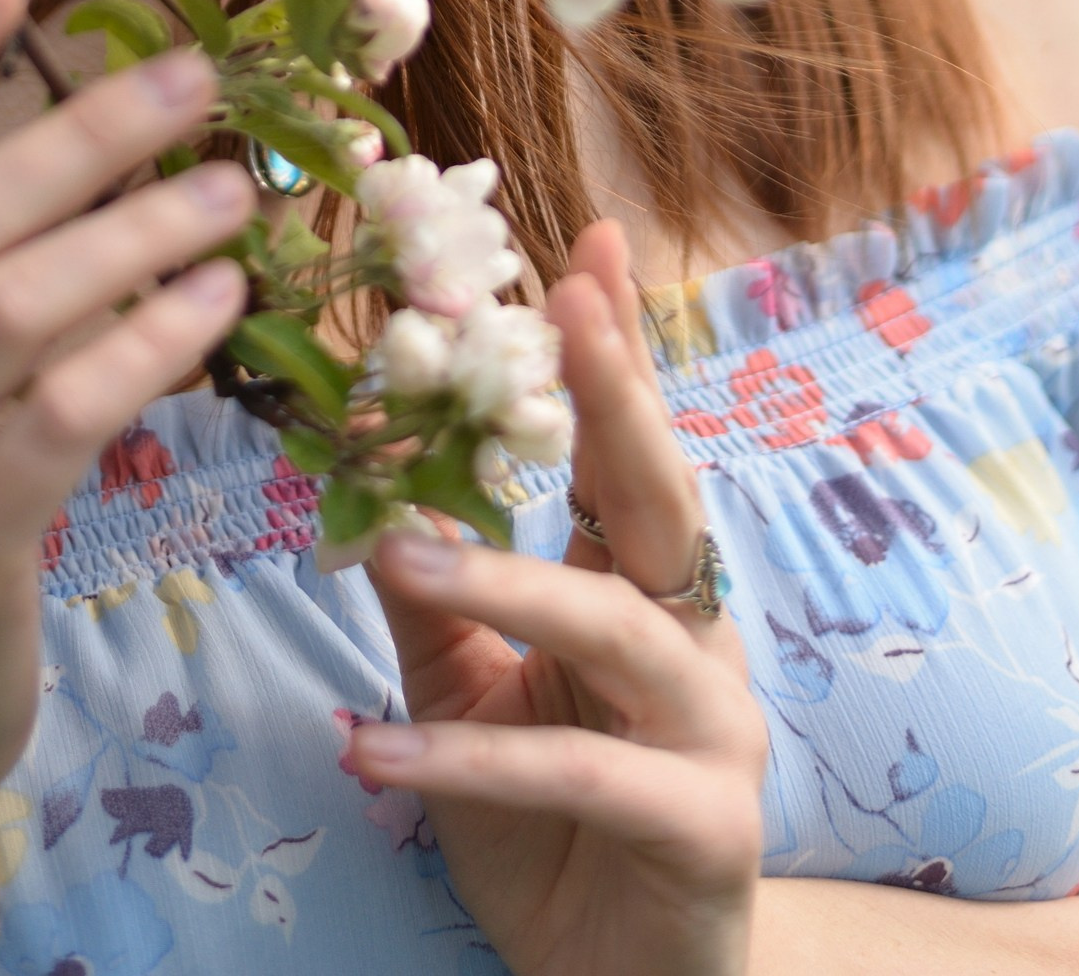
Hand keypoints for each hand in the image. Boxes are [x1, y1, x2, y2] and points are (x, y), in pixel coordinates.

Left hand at [348, 217, 765, 975]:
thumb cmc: (546, 832)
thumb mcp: (465, 696)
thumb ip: (431, 594)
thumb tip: (364, 480)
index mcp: (647, 593)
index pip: (630, 451)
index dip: (620, 349)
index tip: (592, 244)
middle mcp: (697, 641)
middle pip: (659, 499)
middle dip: (618, 397)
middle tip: (564, 306)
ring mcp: (714, 732)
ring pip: (614, 627)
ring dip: (502, 579)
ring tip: (394, 546)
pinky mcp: (702, 828)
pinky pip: (575, 771)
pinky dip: (468, 755)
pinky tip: (371, 747)